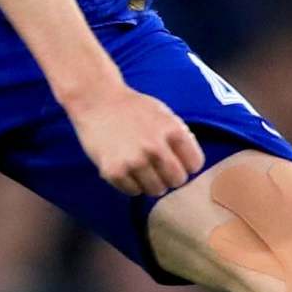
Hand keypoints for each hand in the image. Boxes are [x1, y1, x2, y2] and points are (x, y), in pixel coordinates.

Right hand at [63, 76, 206, 195]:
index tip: (176, 160)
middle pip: (177, 180)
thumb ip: (179, 136)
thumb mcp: (164, 114)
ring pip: (156, 190)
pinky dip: (130, 184)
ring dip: (150, 182)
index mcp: (172, 130)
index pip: (195, 164)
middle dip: (170, 176)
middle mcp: (155, 147)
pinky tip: (125, 168)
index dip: (186, 164)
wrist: (96, 100)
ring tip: (140, 168)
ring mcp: (134, 160)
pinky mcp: (114, 171)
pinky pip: (133, 192)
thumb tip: (192, 164)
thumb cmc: (132, 107)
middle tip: (158, 168)